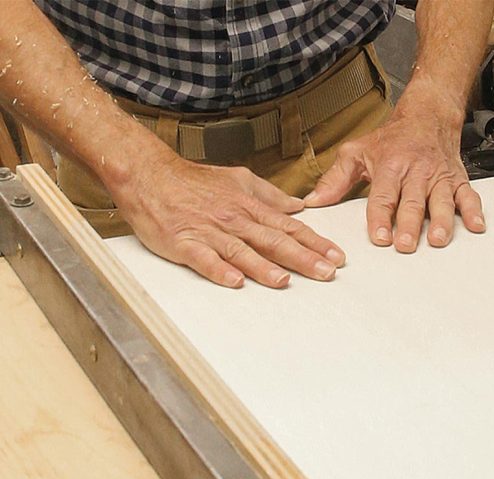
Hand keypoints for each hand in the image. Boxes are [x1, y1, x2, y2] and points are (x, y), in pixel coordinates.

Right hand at [110, 154, 345, 287]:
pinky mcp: (184, 243)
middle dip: (303, 258)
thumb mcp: (238, 180)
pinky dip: (218, 269)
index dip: (315, 242)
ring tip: (285, 280)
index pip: (289, 227)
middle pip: (274, 241)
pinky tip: (234, 281)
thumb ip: (269, 196)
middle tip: (327, 272)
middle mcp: (234, 220)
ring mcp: (209, 232)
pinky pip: (203, 259)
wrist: (149, 175)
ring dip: (264, 267)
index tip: (337, 256)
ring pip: (242, 251)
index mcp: (249, 208)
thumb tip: (298, 206)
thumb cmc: (194, 182)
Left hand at [304, 99, 484, 252]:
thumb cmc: (391, 139)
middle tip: (404, 245)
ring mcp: (438, 177)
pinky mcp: (457, 180)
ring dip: (441, 221)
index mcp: (390, 166)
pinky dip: (474, 211)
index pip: (383, 196)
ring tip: (437, 240)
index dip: (380, 217)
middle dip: (409, 224)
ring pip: (441, 201)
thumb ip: (335, 180)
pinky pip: (468, 196)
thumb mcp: (357, 152)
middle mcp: (416, 172)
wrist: (427, 115)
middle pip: (412, 202)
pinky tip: (475, 227)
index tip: (379, 237)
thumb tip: (313, 202)